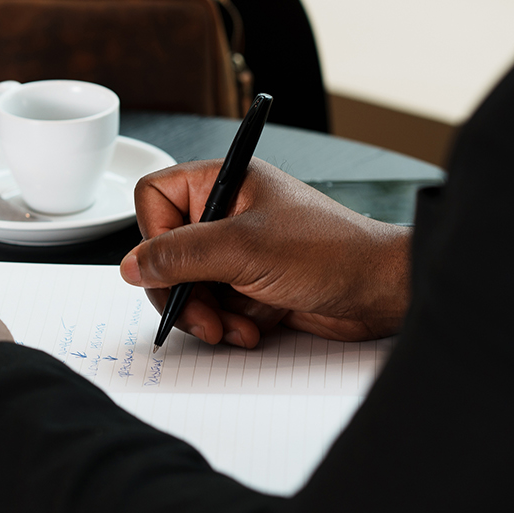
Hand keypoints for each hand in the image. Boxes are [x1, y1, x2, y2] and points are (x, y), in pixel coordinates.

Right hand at [120, 159, 411, 347]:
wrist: (382, 291)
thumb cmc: (331, 251)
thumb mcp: (244, 249)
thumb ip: (180, 255)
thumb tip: (131, 265)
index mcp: (223, 182)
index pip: (155, 198)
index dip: (154, 235)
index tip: (169, 265)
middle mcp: (226, 213)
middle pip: (165, 252)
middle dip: (181, 291)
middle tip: (201, 316)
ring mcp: (238, 252)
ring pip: (188, 286)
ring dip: (207, 315)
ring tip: (236, 327)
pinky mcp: (251, 285)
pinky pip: (215, 307)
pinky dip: (228, 324)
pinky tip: (254, 329)